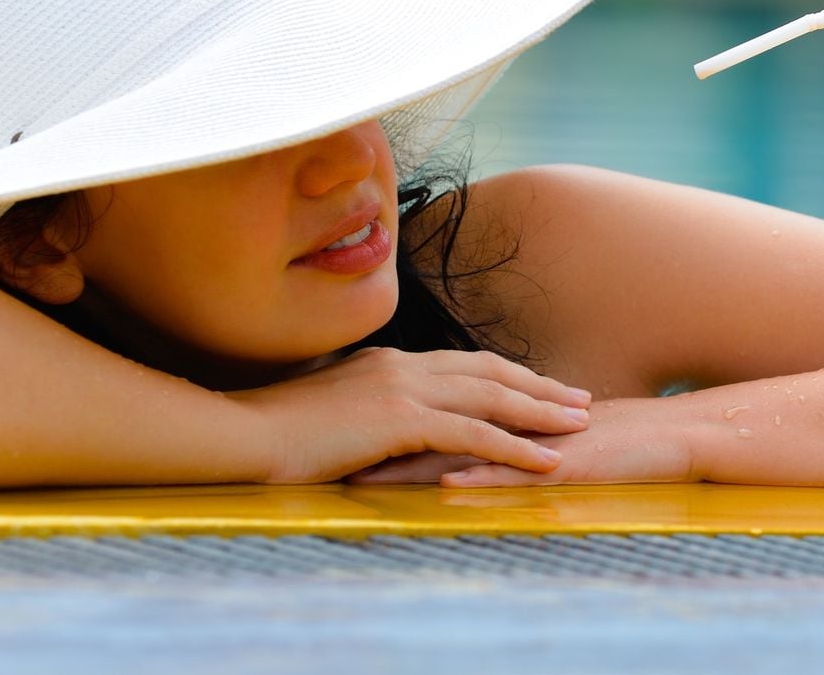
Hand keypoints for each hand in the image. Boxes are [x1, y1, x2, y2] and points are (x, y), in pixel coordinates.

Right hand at [224, 347, 590, 483]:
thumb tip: (384, 427)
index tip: (541, 386)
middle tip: (581, 399)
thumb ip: (366, 411)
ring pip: (492, 397)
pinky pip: (475, 433)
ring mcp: (403, 388)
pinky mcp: (401, 420)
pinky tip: (545, 461)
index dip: (508, 375)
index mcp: (388, 362)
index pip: (464, 364)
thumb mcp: (332, 412)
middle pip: (490, 371)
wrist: (242, 433)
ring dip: (541, 412)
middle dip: (539, 385)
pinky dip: (516, 447)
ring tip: (581, 426)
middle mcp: (403, 365)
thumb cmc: (276, 432)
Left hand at [347, 397, 695, 486]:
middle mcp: (510, 420)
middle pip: (433, 425)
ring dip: (413, 461)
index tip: (337, 432)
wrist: (672, 436)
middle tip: (331, 450)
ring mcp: (533, 440)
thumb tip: (461, 447)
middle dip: (381, 439)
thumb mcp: (546, 436)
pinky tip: (445, 485)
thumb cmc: (613, 440)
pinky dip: (477, 477)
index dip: (384, 420)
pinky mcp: (561, 461)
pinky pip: (513, 470)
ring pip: (464, 447)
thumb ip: (505, 435)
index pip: (433, 413)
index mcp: (502, 411)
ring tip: (366, 474)